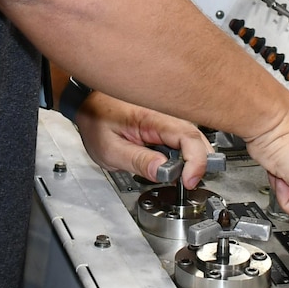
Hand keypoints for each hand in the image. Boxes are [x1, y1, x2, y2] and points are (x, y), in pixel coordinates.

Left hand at [73, 92, 215, 187]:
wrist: (89, 105)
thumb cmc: (97, 122)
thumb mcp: (111, 149)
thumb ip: (138, 161)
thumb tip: (163, 173)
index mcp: (152, 117)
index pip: (189, 137)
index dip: (196, 161)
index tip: (189, 181)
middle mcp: (165, 114)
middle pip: (198, 138)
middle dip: (199, 163)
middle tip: (187, 182)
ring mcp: (168, 118)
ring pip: (194, 139)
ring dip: (192, 160)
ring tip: (176, 174)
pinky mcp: (167, 123)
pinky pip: (184, 139)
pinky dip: (184, 155)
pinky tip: (171, 164)